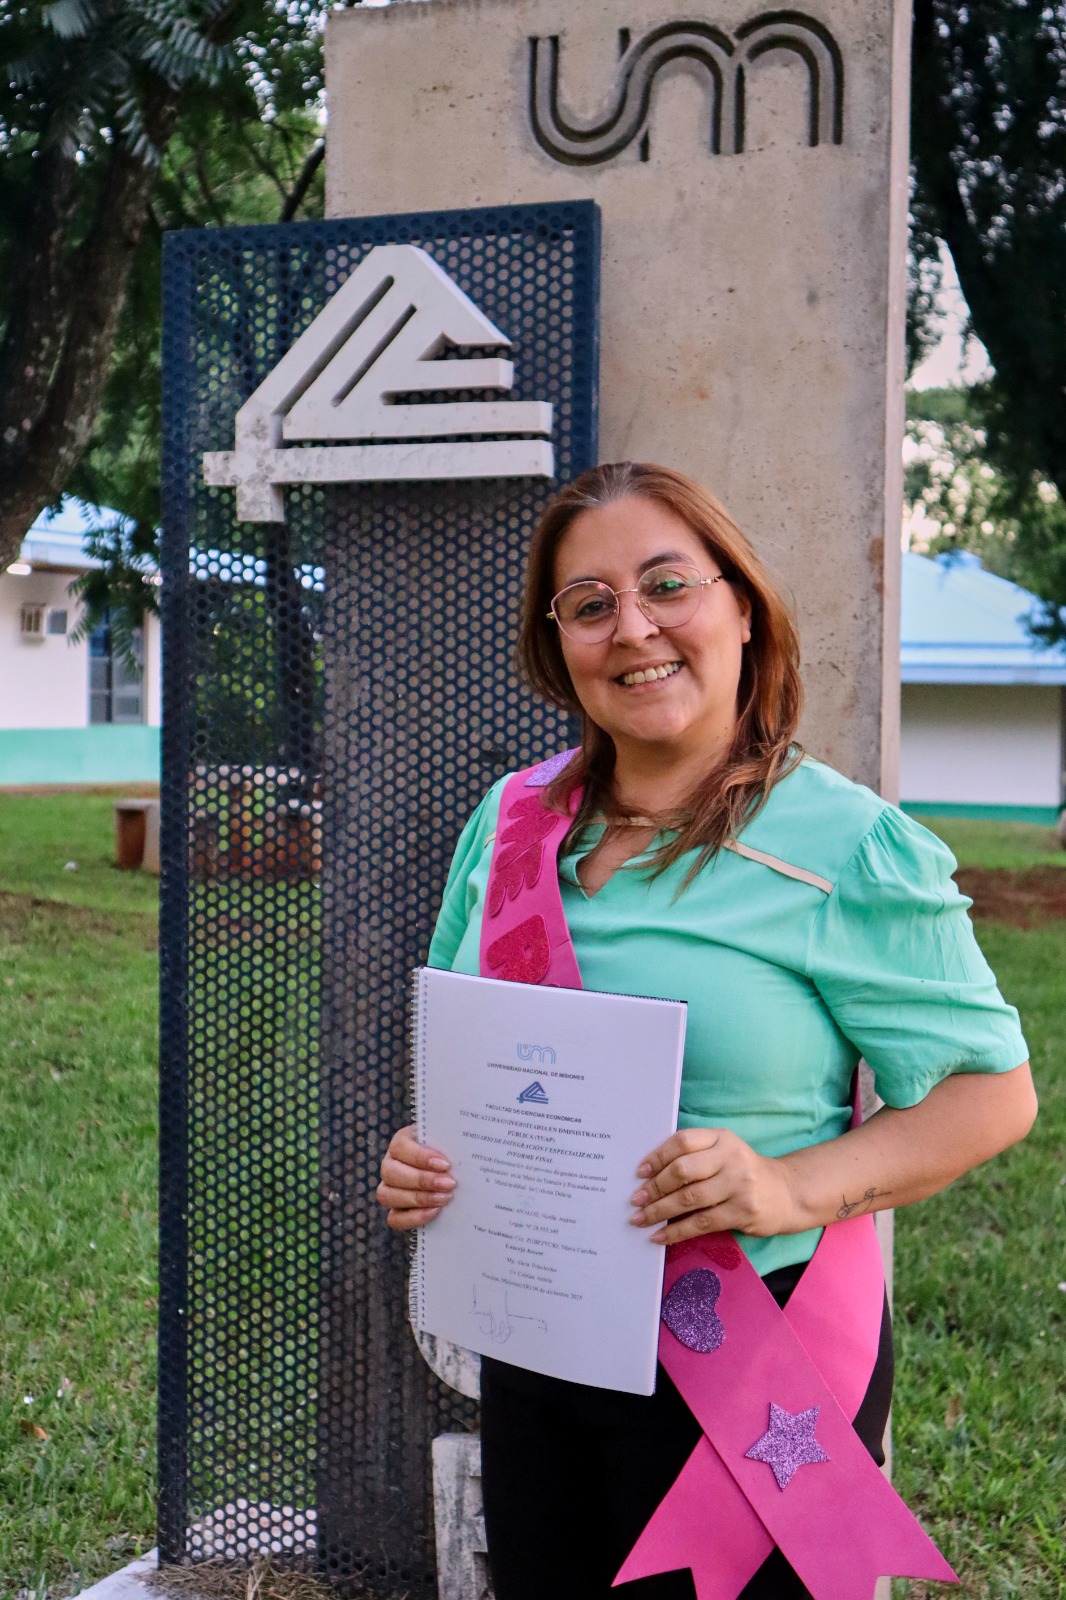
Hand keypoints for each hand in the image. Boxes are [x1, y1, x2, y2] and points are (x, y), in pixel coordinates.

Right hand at [376, 1123, 456, 1230]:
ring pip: (388, 1196)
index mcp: (400, 1143)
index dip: (420, 1157)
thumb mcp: (448, 1142)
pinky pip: (394, 1219)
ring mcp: (388, 1189)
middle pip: (391, 1173)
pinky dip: (413, 1217)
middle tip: (449, 1183)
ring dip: (419, 1198)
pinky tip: (435, 1211)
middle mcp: (390, 1165)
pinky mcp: (395, 1211)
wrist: (450, 1172)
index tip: (445, 1164)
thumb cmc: (448, 1152)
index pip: (399, 1147)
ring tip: (445, 1198)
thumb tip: (461, 1148)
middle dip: (422, 1180)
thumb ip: (449, 1142)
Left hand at [629, 1127, 796, 1243]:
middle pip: (683, 1171)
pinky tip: (660, 1236)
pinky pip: (701, 1223)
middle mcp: (731, 1158)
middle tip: (636, 1200)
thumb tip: (649, 1175)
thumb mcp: (723, 1152)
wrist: (786, 1193)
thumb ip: (694, 1156)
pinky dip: (677, 1231)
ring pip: (690, 1199)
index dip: (658, 1157)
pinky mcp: (742, 1211)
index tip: (640, 1173)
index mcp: (721, 1138)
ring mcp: (739, 1185)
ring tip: (641, 1219)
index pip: (683, 1142)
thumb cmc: (743, 1172)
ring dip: (660, 1211)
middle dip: (655, 1187)